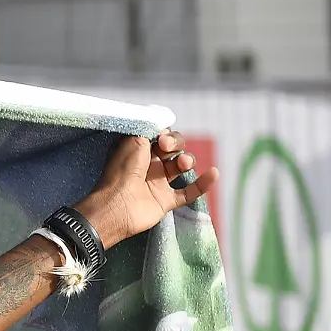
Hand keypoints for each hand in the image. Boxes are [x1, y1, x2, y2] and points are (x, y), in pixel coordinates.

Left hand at [76, 130, 218, 248]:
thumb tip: (163, 126)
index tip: (162, 137)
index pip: (161, 137)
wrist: (116, 204)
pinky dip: (203, 184)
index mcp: (138, 151)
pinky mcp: (165, 201)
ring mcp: (158, 184)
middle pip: (174, 149)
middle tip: (167, 147)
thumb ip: (150, 129)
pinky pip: (189, 192)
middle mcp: (149, 166)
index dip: (166, 134)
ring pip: (182, 167)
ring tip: (183, 164)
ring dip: (187, 161)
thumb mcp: (133, 140)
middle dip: (177, 144)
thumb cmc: (121, 170)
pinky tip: (214, 173)